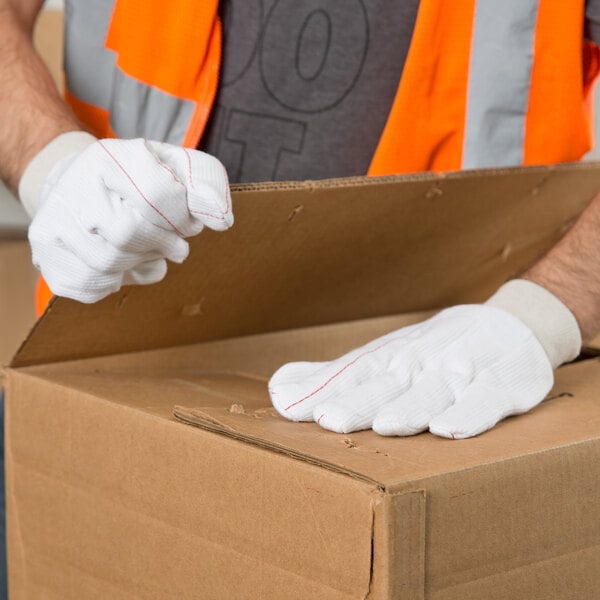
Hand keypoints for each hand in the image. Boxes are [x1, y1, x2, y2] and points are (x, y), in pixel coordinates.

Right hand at [21, 133, 232, 302]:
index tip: (189, 224)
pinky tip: (123, 264)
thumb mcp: (174, 166)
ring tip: (148, 251)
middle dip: (163, 244)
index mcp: (110, 158)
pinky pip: (91, 286)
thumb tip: (220, 220)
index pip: (154, 195)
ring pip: (109, 263)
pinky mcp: (48, 257)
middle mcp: (73, 187)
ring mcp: (53, 224)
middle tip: (174, 243)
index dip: (181, 219)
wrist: (79, 186)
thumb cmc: (137, 180)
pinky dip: (117, 282)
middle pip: (128, 233)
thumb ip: (205, 183)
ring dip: (141, 263)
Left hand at [269, 281, 580, 438]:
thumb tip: (277, 388)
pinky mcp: (503, 383)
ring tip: (385, 424)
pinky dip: (470, 412)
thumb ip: (332, 378)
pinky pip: (487, 399)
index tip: (292, 406)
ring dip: (409, 407)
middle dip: (357, 401)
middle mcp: (422, 363)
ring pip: (433, 391)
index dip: (324, 391)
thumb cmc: (434, 351)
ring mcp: (463, 371)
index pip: (353, 375)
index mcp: (391, 359)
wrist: (511, 325)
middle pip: (387, 384)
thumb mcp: (382, 359)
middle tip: (328, 417)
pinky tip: (449, 429)